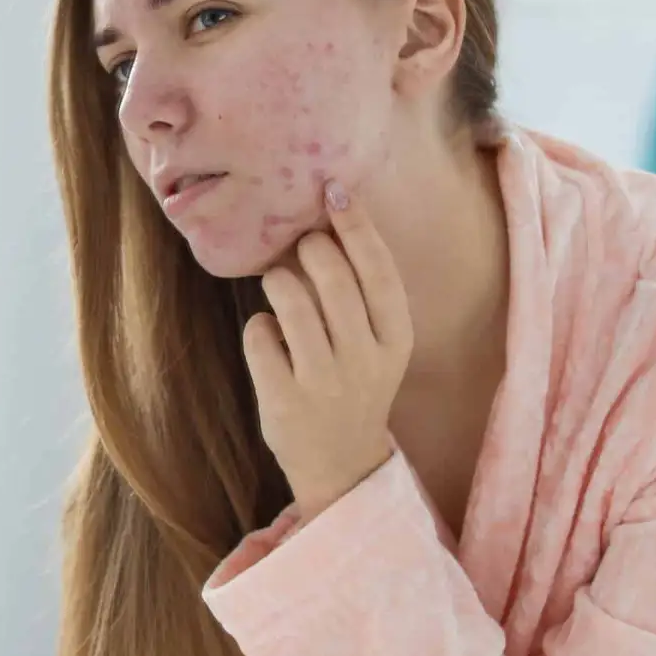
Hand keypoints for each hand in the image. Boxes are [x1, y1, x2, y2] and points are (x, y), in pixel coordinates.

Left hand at [242, 181, 413, 518]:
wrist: (341, 465)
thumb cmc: (355, 385)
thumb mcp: (377, 343)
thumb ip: (361, 292)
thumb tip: (329, 215)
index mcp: (397, 339)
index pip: (379, 270)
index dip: (356, 225)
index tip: (334, 190)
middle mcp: (365, 359)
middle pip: (331, 276)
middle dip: (308, 248)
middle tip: (299, 248)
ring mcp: (324, 382)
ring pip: (289, 299)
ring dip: (277, 280)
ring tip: (280, 286)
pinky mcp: (283, 400)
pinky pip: (259, 334)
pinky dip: (259, 327)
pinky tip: (271, 341)